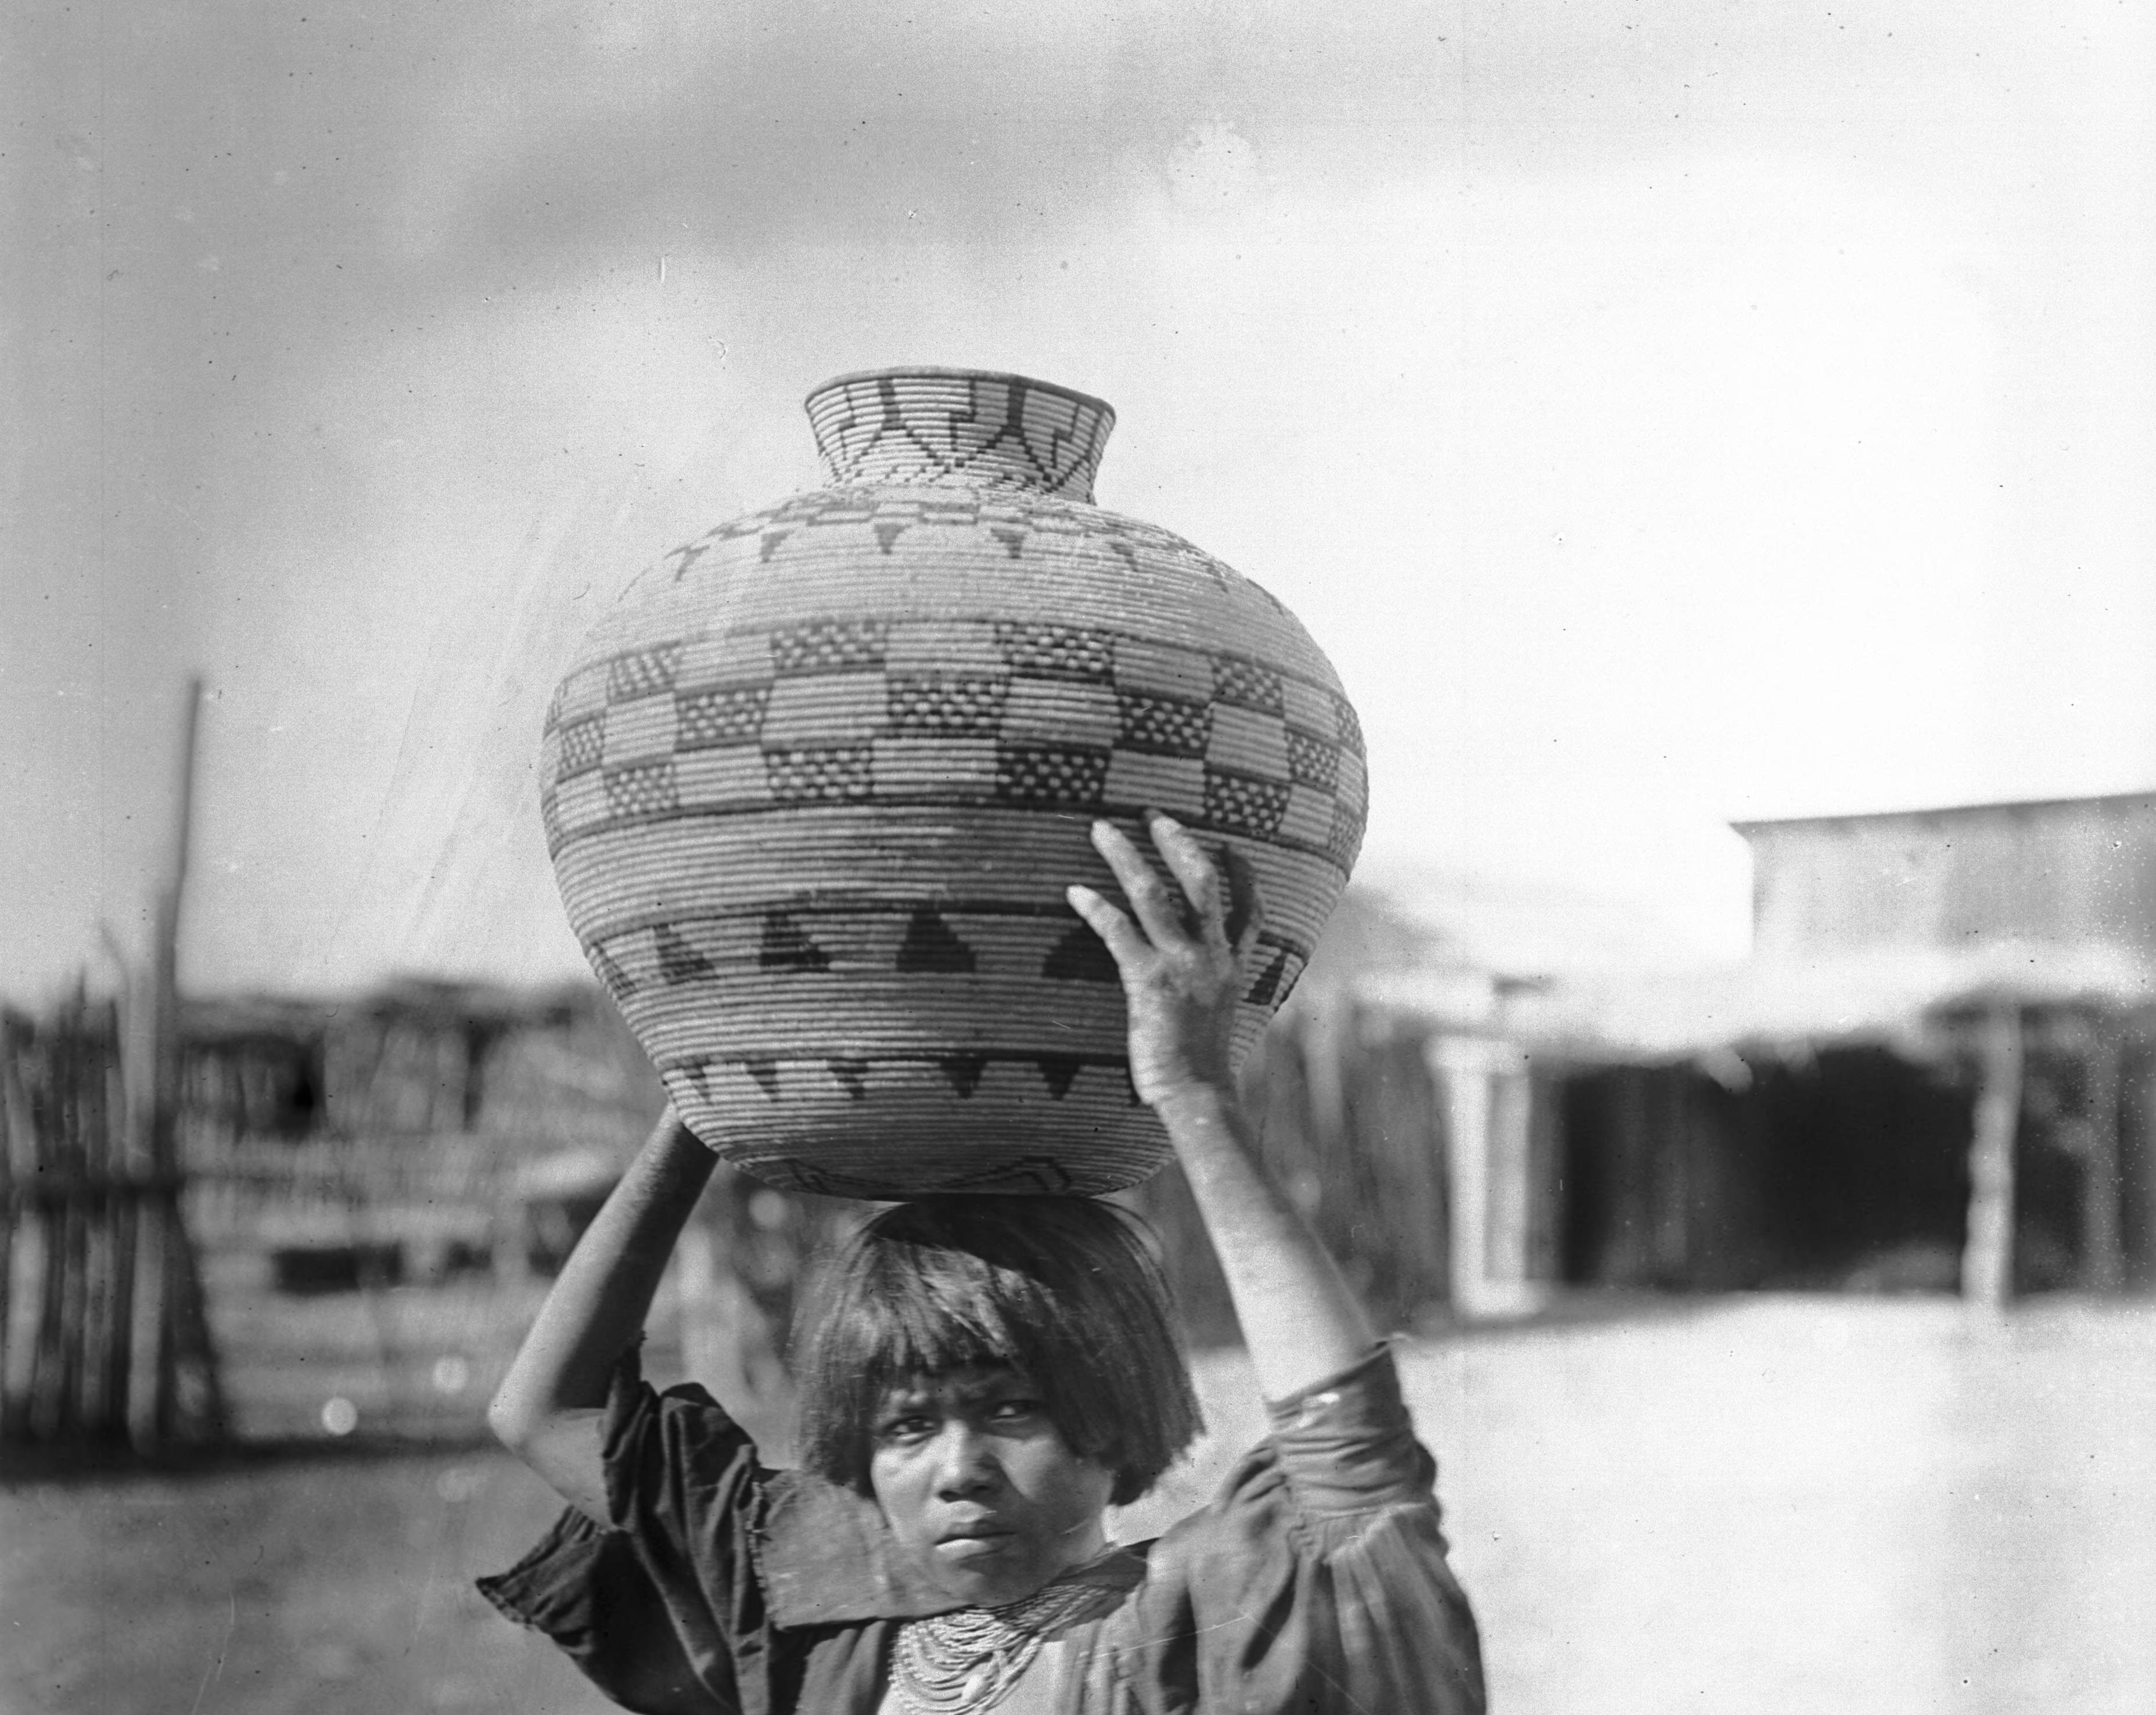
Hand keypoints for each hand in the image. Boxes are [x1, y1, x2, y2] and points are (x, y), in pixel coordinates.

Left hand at [1065, 813, 1263, 1106]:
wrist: (1196, 1092)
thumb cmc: (1199, 1059)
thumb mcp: (1219, 1012)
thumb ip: (1216, 982)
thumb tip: (1202, 969)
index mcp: (1233, 964)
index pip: (1249, 909)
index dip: (1243, 874)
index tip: (1229, 846)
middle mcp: (1213, 956)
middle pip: (1201, 881)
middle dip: (1176, 841)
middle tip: (1152, 813)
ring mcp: (1182, 965)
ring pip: (1154, 894)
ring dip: (1125, 856)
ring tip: (1101, 830)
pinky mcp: (1148, 981)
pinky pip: (1118, 930)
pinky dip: (1095, 906)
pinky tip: (1074, 891)